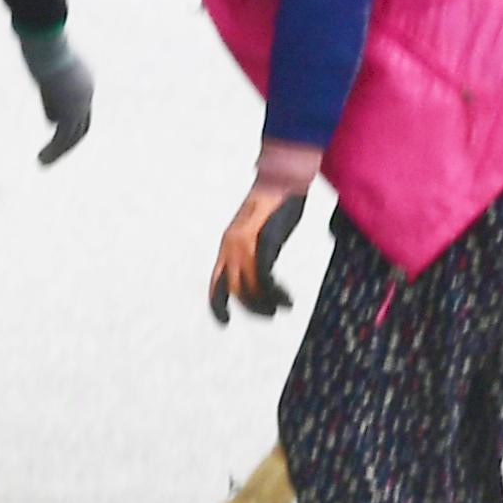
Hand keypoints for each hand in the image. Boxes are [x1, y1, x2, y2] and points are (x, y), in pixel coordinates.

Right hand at [17, 26, 92, 164]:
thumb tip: (36, 74)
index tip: (50, 128)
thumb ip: (42, 69)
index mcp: (83, 79)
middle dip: (67, 141)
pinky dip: (54, 151)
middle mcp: (87, 92)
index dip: (63, 119)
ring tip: (42, 162)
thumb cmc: (37, 38)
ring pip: (74, 135)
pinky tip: (41, 159)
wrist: (45, 37)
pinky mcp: (71, 110)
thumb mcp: (41, 56)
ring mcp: (81, 102)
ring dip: (58, 151)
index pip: (79, 106)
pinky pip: (64, 138)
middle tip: (50, 154)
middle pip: (82, 124)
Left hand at [205, 186, 302, 323]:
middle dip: (251, 307)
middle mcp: (230, 246)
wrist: (281, 181)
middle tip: (270, 314)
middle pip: (233, 290)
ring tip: (280, 307)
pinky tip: (287, 299)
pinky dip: (276, 294)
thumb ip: (256, 250)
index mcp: (227, 244)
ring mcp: (245, 245)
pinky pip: (264, 279)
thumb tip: (260, 270)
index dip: (217, 305)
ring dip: (265, 303)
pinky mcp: (262, 244)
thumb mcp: (259, 231)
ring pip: (249, 288)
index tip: (224, 321)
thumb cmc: (274, 203)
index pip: (216, 282)